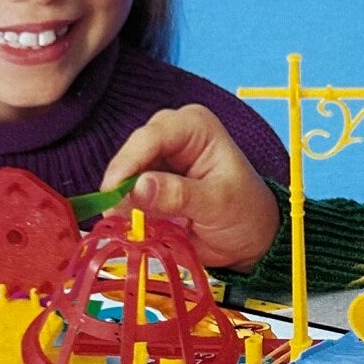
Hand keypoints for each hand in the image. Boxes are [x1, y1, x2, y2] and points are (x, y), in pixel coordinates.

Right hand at [102, 107, 281, 269]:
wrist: (250, 237)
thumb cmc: (244, 213)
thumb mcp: (217, 204)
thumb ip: (178, 195)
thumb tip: (137, 188)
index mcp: (194, 126)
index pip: (151, 137)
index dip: (128, 164)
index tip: (114, 193)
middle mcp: (172, 134)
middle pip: (132, 153)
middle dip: (123, 185)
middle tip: (120, 216)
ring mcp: (158, 157)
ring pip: (123, 174)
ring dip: (123, 201)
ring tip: (134, 225)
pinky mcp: (148, 180)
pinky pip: (125, 192)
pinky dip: (125, 210)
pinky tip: (135, 224)